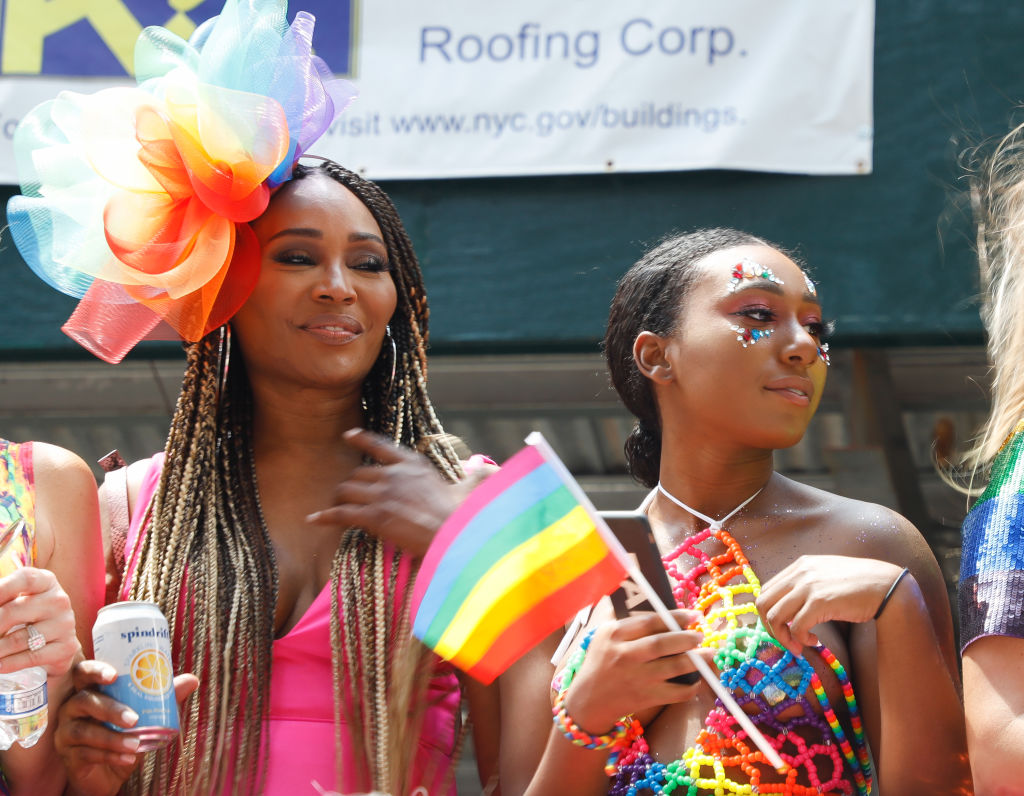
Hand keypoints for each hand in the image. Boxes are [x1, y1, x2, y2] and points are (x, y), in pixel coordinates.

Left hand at [0, 567, 78, 678]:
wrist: (56, 640)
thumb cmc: (27, 614)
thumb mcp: (16, 599)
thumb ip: (1, 599)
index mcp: (46, 581)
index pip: (25, 580)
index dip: (1, 589)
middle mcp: (59, 600)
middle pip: (13, 612)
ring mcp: (65, 624)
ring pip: (19, 639)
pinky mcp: (66, 647)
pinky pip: (32, 657)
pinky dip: (9, 663)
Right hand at [56, 660, 198, 795]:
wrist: (110, 771)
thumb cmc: (126, 733)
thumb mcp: (146, 714)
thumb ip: (164, 697)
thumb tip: (192, 679)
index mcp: (90, 690)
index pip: (83, 673)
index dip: (95, 670)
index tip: (114, 674)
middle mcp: (72, 709)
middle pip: (83, 701)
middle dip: (109, 709)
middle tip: (134, 718)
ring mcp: (66, 733)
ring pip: (84, 731)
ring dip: (112, 738)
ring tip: (136, 743)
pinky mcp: (68, 756)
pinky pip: (86, 754)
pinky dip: (110, 755)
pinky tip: (128, 758)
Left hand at [307, 428, 477, 555]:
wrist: (453, 534)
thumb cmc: (463, 515)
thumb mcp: (471, 489)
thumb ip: (476, 477)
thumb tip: (495, 469)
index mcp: (414, 464)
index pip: (382, 446)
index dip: (362, 440)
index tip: (348, 435)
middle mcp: (394, 475)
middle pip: (359, 474)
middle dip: (352, 485)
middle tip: (347, 495)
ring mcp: (382, 494)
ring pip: (348, 490)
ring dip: (339, 499)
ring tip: (334, 507)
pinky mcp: (373, 516)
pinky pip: (341, 513)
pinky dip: (325, 516)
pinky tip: (314, 519)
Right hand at [563, 609, 710, 732]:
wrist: (588, 701)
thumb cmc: (600, 662)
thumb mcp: (603, 635)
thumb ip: (624, 618)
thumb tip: (654, 603)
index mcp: (614, 634)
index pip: (648, 621)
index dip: (674, 616)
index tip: (693, 614)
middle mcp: (625, 655)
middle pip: (661, 644)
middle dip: (686, 637)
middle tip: (701, 634)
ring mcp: (636, 678)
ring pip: (673, 667)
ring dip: (696, 659)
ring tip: (710, 652)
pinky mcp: (646, 698)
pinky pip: (676, 693)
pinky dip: (691, 687)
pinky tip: (698, 679)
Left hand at [756, 555, 904, 655]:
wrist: (886, 585)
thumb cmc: (859, 584)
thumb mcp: (825, 575)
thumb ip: (805, 585)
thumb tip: (786, 608)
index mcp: (799, 566)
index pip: (766, 590)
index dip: (768, 613)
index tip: (780, 627)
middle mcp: (799, 573)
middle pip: (763, 603)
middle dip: (769, 627)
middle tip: (785, 640)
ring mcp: (808, 586)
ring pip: (775, 617)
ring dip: (783, 638)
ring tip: (798, 646)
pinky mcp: (819, 602)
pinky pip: (796, 627)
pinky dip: (800, 639)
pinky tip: (813, 642)